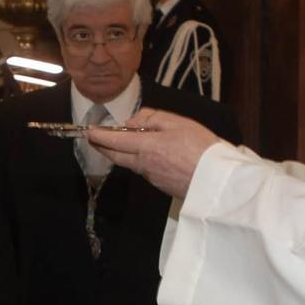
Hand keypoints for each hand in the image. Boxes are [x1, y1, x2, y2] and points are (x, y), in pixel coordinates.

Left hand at [84, 107, 222, 198]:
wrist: (217, 181)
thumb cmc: (201, 148)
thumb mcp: (178, 123)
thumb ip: (151, 119)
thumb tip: (131, 124)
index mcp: (146, 146)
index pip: (114, 141)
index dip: (99, 136)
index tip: (88, 131)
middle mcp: (143, 164)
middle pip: (116, 156)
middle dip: (102, 147)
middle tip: (94, 139)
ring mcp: (151, 177)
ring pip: (128, 164)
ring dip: (119, 154)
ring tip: (117, 143)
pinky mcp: (160, 185)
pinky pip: (142, 170)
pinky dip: (136, 160)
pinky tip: (143, 155)